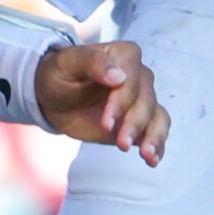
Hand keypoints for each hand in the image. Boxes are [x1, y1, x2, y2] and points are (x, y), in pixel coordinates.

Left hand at [35, 40, 166, 163]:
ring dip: (153, 136)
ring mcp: (141, 100)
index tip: (107, 122)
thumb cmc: (60, 76)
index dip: (123, 100)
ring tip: (146, 155)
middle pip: (146, 100)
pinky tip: (152, 159)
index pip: (132, 76)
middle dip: (135, 123)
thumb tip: (118, 77)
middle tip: (121, 143)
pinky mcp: (140, 121)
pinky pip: (157, 130)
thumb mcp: (66, 64)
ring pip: (157, 116)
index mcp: (122, 55)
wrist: (55, 98)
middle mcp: (138, 76)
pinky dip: (158, 144)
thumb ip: (91, 62)